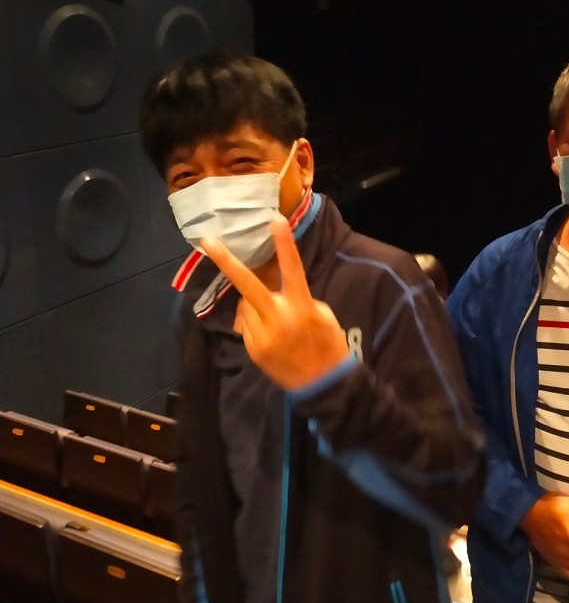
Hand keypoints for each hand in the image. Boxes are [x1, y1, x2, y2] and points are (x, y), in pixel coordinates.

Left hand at [200, 217, 349, 389]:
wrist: (324, 385)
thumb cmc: (329, 345)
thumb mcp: (322, 315)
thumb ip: (298, 299)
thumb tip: (275, 290)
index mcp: (302, 305)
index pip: (292, 268)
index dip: (283, 242)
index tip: (273, 217)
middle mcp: (279, 317)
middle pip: (247, 284)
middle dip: (225, 261)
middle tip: (206, 240)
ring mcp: (263, 335)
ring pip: (245, 306)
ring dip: (254, 304)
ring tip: (275, 320)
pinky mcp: (253, 349)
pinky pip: (246, 326)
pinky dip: (254, 323)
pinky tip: (272, 336)